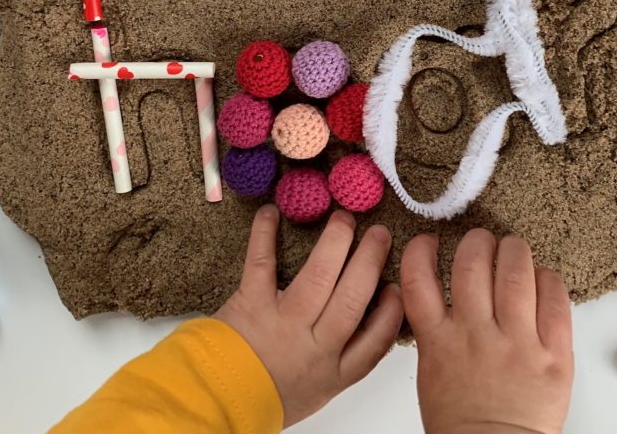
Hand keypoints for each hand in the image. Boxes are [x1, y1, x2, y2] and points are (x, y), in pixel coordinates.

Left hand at [215, 205, 403, 427]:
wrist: (219, 403)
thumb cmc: (268, 396)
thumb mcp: (317, 390)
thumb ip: (342, 360)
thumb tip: (366, 324)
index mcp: (334, 372)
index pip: (376, 339)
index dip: (391, 309)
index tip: (397, 285)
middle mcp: (314, 346)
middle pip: (352, 298)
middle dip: (370, 261)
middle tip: (380, 235)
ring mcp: (283, 322)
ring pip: (318, 277)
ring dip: (335, 243)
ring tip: (345, 219)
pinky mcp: (251, 304)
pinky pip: (262, 263)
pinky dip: (264, 235)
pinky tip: (272, 213)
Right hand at [401, 230, 573, 433]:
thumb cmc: (462, 423)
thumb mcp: (433, 371)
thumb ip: (438, 331)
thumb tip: (448, 295)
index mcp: (438, 342)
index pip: (418, 280)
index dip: (420, 250)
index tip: (427, 241)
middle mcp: (475, 336)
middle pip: (472, 265)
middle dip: (476, 242)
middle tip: (481, 241)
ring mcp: (517, 343)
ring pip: (515, 273)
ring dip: (513, 251)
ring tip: (513, 249)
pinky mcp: (553, 355)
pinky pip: (555, 301)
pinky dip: (548, 279)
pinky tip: (543, 277)